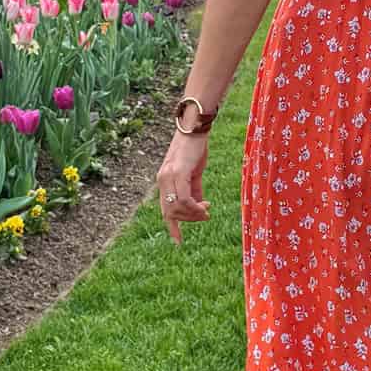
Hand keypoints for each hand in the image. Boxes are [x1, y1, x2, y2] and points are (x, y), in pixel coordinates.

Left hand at [157, 129, 210, 244]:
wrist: (195, 128)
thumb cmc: (195, 148)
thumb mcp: (194, 172)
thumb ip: (194, 188)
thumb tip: (199, 205)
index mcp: (164, 181)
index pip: (165, 209)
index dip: (172, 226)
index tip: (178, 242)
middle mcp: (163, 180)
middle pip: (171, 212)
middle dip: (188, 219)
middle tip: (205, 216)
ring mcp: (168, 177)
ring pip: (177, 208)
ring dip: (194, 213)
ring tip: (207, 210)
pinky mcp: (178, 173)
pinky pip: (184, 199)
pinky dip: (194, 206)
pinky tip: (204, 205)